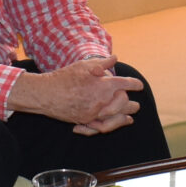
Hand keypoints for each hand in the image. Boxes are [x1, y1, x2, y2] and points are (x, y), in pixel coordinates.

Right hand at [9, 57, 143, 128]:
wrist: (46, 94)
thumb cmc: (65, 77)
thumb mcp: (84, 65)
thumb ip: (102, 63)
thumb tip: (115, 59)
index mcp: (103, 85)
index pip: (125, 85)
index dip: (134, 84)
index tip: (139, 86)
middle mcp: (101, 101)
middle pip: (123, 104)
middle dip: (131, 103)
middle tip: (136, 103)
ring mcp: (93, 113)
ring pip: (116, 118)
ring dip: (125, 117)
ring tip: (132, 116)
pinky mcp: (85, 121)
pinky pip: (102, 127)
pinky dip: (113, 126)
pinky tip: (118, 124)